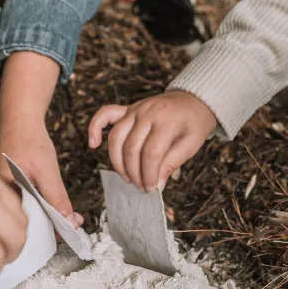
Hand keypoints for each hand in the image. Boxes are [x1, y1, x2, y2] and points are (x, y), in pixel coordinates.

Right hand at [0, 116, 81, 225]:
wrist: (19, 115)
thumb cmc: (28, 137)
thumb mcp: (46, 169)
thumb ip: (56, 197)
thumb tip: (69, 222)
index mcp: (0, 193)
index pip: (25, 222)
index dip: (49, 230)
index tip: (70, 233)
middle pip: (25, 220)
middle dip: (50, 225)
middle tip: (73, 225)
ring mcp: (3, 189)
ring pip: (27, 211)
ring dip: (47, 214)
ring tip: (69, 217)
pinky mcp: (9, 184)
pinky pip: (26, 201)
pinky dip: (41, 204)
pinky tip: (54, 205)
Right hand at [88, 90, 216, 190]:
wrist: (194, 99)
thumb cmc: (194, 123)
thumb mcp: (191, 144)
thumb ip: (172, 163)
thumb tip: (156, 184)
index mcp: (167, 121)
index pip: (151, 153)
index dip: (148, 175)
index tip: (152, 189)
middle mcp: (147, 113)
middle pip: (131, 148)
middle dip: (134, 173)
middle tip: (142, 187)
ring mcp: (135, 109)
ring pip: (116, 137)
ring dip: (118, 162)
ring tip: (128, 177)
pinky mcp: (128, 108)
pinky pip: (106, 114)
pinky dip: (95, 127)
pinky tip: (93, 144)